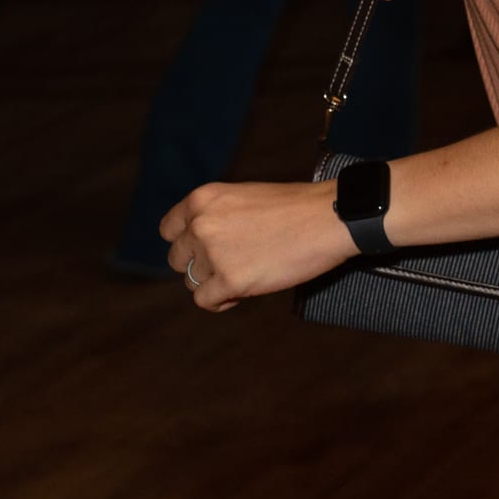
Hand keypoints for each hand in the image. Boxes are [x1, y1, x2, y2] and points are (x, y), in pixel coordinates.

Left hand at [163, 179, 354, 309]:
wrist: (329, 218)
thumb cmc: (296, 207)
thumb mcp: (244, 197)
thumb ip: (217, 215)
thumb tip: (201, 244)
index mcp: (203, 199)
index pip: (169, 230)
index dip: (186, 243)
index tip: (203, 251)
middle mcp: (201, 225)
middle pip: (178, 259)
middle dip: (200, 266)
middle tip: (230, 265)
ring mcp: (213, 253)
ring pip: (192, 282)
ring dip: (214, 283)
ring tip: (244, 277)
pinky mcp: (230, 281)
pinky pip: (206, 301)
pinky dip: (220, 302)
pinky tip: (240, 294)